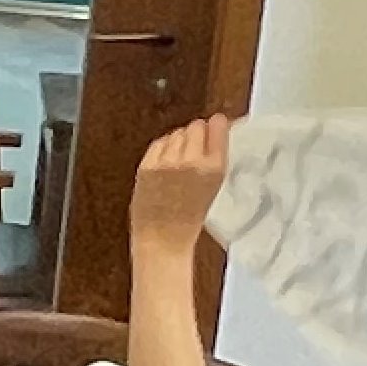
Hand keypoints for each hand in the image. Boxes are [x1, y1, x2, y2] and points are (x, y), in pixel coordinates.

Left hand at [130, 116, 229, 256]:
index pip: (218, 124)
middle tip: (194, 151)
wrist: (163, 240)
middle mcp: (192, 161)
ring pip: (177, 133)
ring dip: (178, 142)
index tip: (215, 127)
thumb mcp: (213, 186)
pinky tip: (165, 165)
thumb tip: (215, 127)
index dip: (215, 125)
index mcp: (214, 168)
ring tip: (178, 163)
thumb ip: (214, 157)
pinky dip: (162, 149)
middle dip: (196, 135)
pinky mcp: (147, 166)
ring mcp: (168, 162)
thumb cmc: (189, 219)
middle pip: (196, 125)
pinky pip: (159, 143)